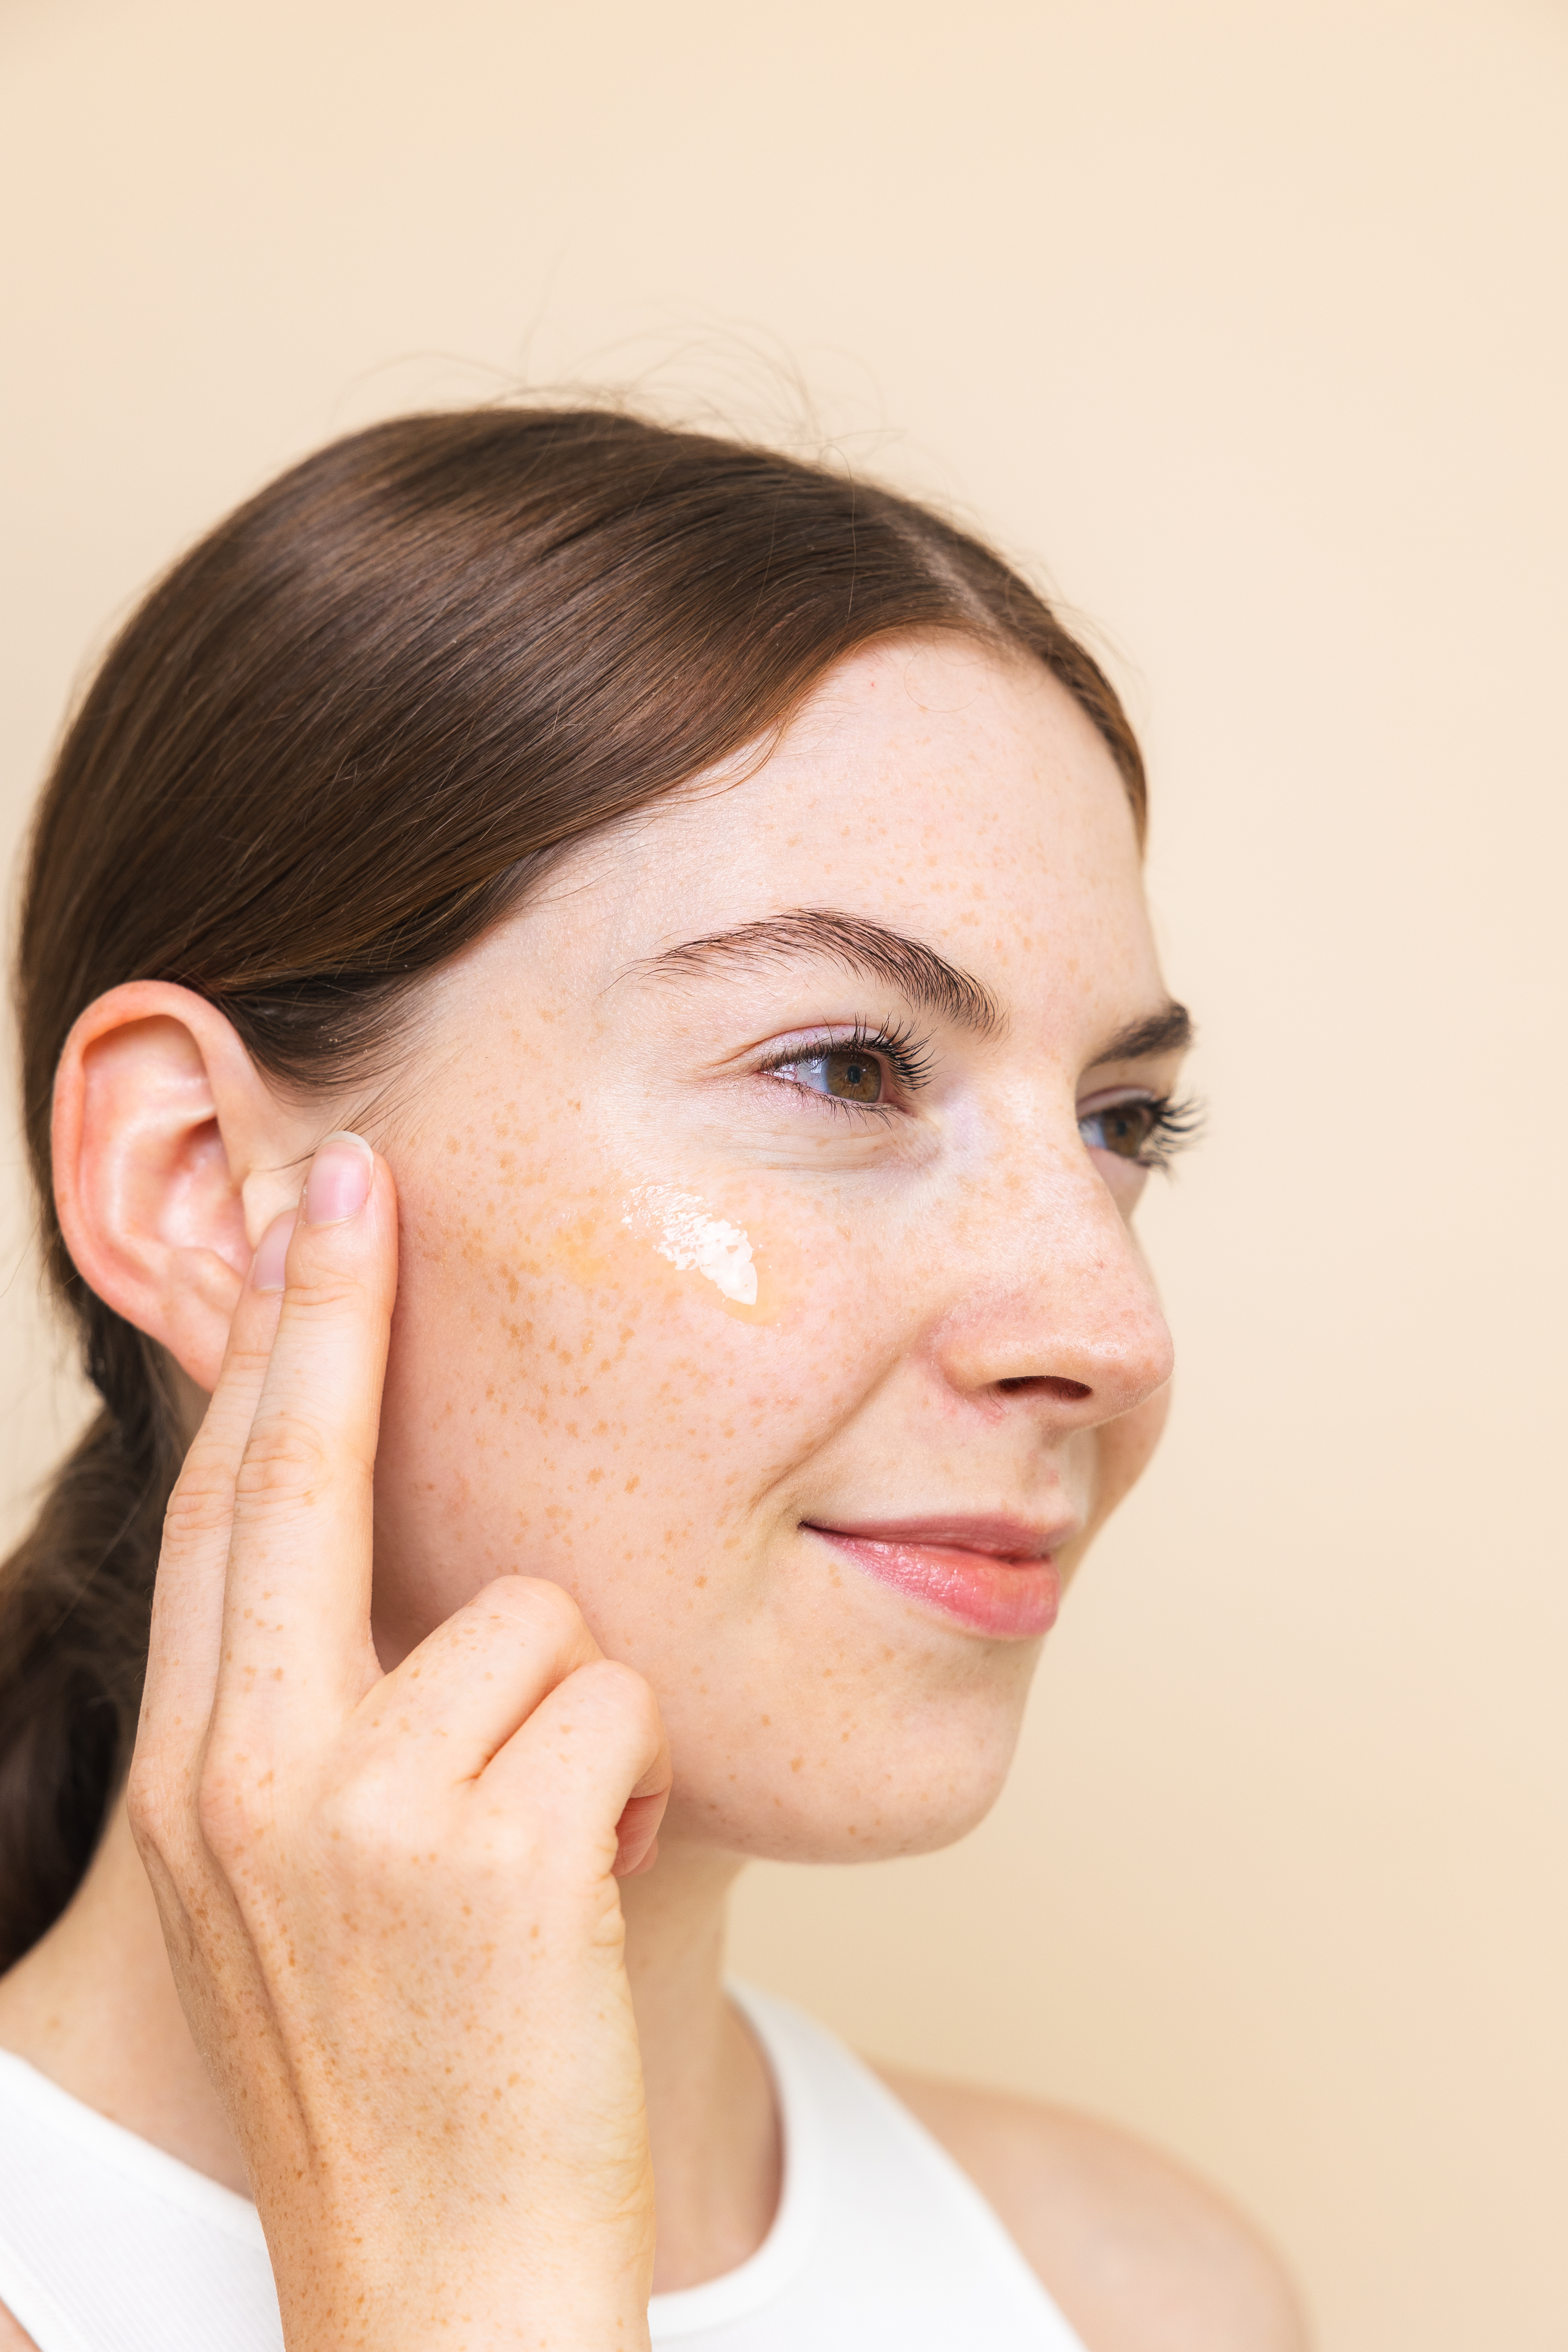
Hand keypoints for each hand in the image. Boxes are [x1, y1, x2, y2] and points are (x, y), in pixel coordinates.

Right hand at [127, 1132, 671, 2351]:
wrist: (443, 2292)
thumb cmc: (410, 2075)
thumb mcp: (322, 1888)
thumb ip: (339, 1727)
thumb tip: (421, 1581)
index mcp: (197, 1780)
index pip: (227, 1517)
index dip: (263, 1360)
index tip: (296, 1231)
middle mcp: (248, 1775)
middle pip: (302, 1479)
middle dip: (329, 1313)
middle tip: (349, 1178)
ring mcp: (356, 1812)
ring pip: (531, 1619)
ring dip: (578, 1716)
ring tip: (556, 1850)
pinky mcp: (485, 1852)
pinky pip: (612, 1705)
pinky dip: (633, 1780)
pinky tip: (595, 1887)